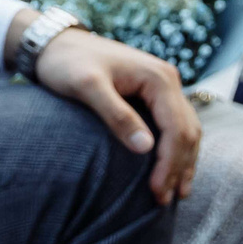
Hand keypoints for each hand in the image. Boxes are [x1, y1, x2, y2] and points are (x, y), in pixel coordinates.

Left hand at [29, 24, 200, 203]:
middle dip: (178, 167)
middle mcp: (168, 80)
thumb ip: (116, 115)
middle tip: (164, 200)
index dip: (170, 163)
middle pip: (187, 131)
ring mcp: (162, 86)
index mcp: (158, 78)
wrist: (55, 43)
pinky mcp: (153, 93)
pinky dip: (175, 149)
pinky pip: (173, 125)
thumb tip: (146, 149)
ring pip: (186, 129)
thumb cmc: (67, 63)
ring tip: (175, 193)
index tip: (156, 192)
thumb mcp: (86, 86)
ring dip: (182, 161)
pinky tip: (169, 169)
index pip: (176, 128)